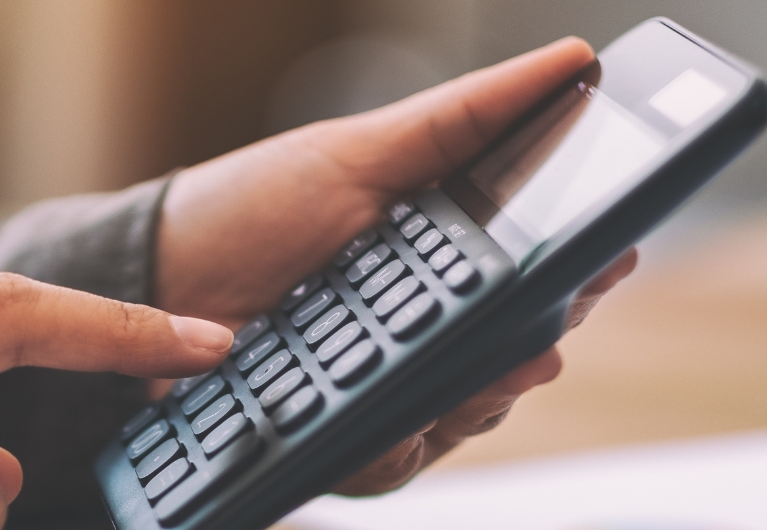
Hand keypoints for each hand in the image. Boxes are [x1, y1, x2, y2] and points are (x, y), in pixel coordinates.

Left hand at [153, 37, 635, 494]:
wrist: (155, 277)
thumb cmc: (249, 209)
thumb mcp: (360, 152)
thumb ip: (466, 117)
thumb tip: (571, 62)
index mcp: (439, 264)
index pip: (533, 280)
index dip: (579, 275)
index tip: (612, 258)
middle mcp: (422, 333)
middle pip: (512, 354)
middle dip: (540, 342)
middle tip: (553, 324)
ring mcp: (385, 388)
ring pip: (466, 413)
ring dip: (488, 397)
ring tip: (502, 370)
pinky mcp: (342, 436)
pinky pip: (396, 455)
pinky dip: (406, 439)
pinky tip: (409, 417)